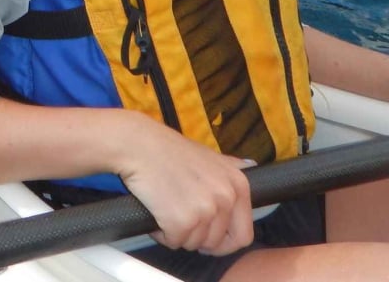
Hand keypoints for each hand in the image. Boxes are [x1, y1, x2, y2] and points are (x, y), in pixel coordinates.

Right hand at [115, 118, 255, 255]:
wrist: (139, 145)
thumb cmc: (169, 150)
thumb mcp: (210, 156)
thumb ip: (230, 168)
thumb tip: (250, 165)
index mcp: (238, 185)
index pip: (243, 235)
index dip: (224, 243)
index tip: (208, 240)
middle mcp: (226, 198)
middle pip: (216, 243)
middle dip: (196, 236)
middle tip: (179, 218)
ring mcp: (205, 210)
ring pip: (194, 244)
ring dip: (177, 234)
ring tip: (165, 208)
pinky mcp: (182, 221)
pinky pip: (174, 242)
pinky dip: (162, 233)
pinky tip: (156, 212)